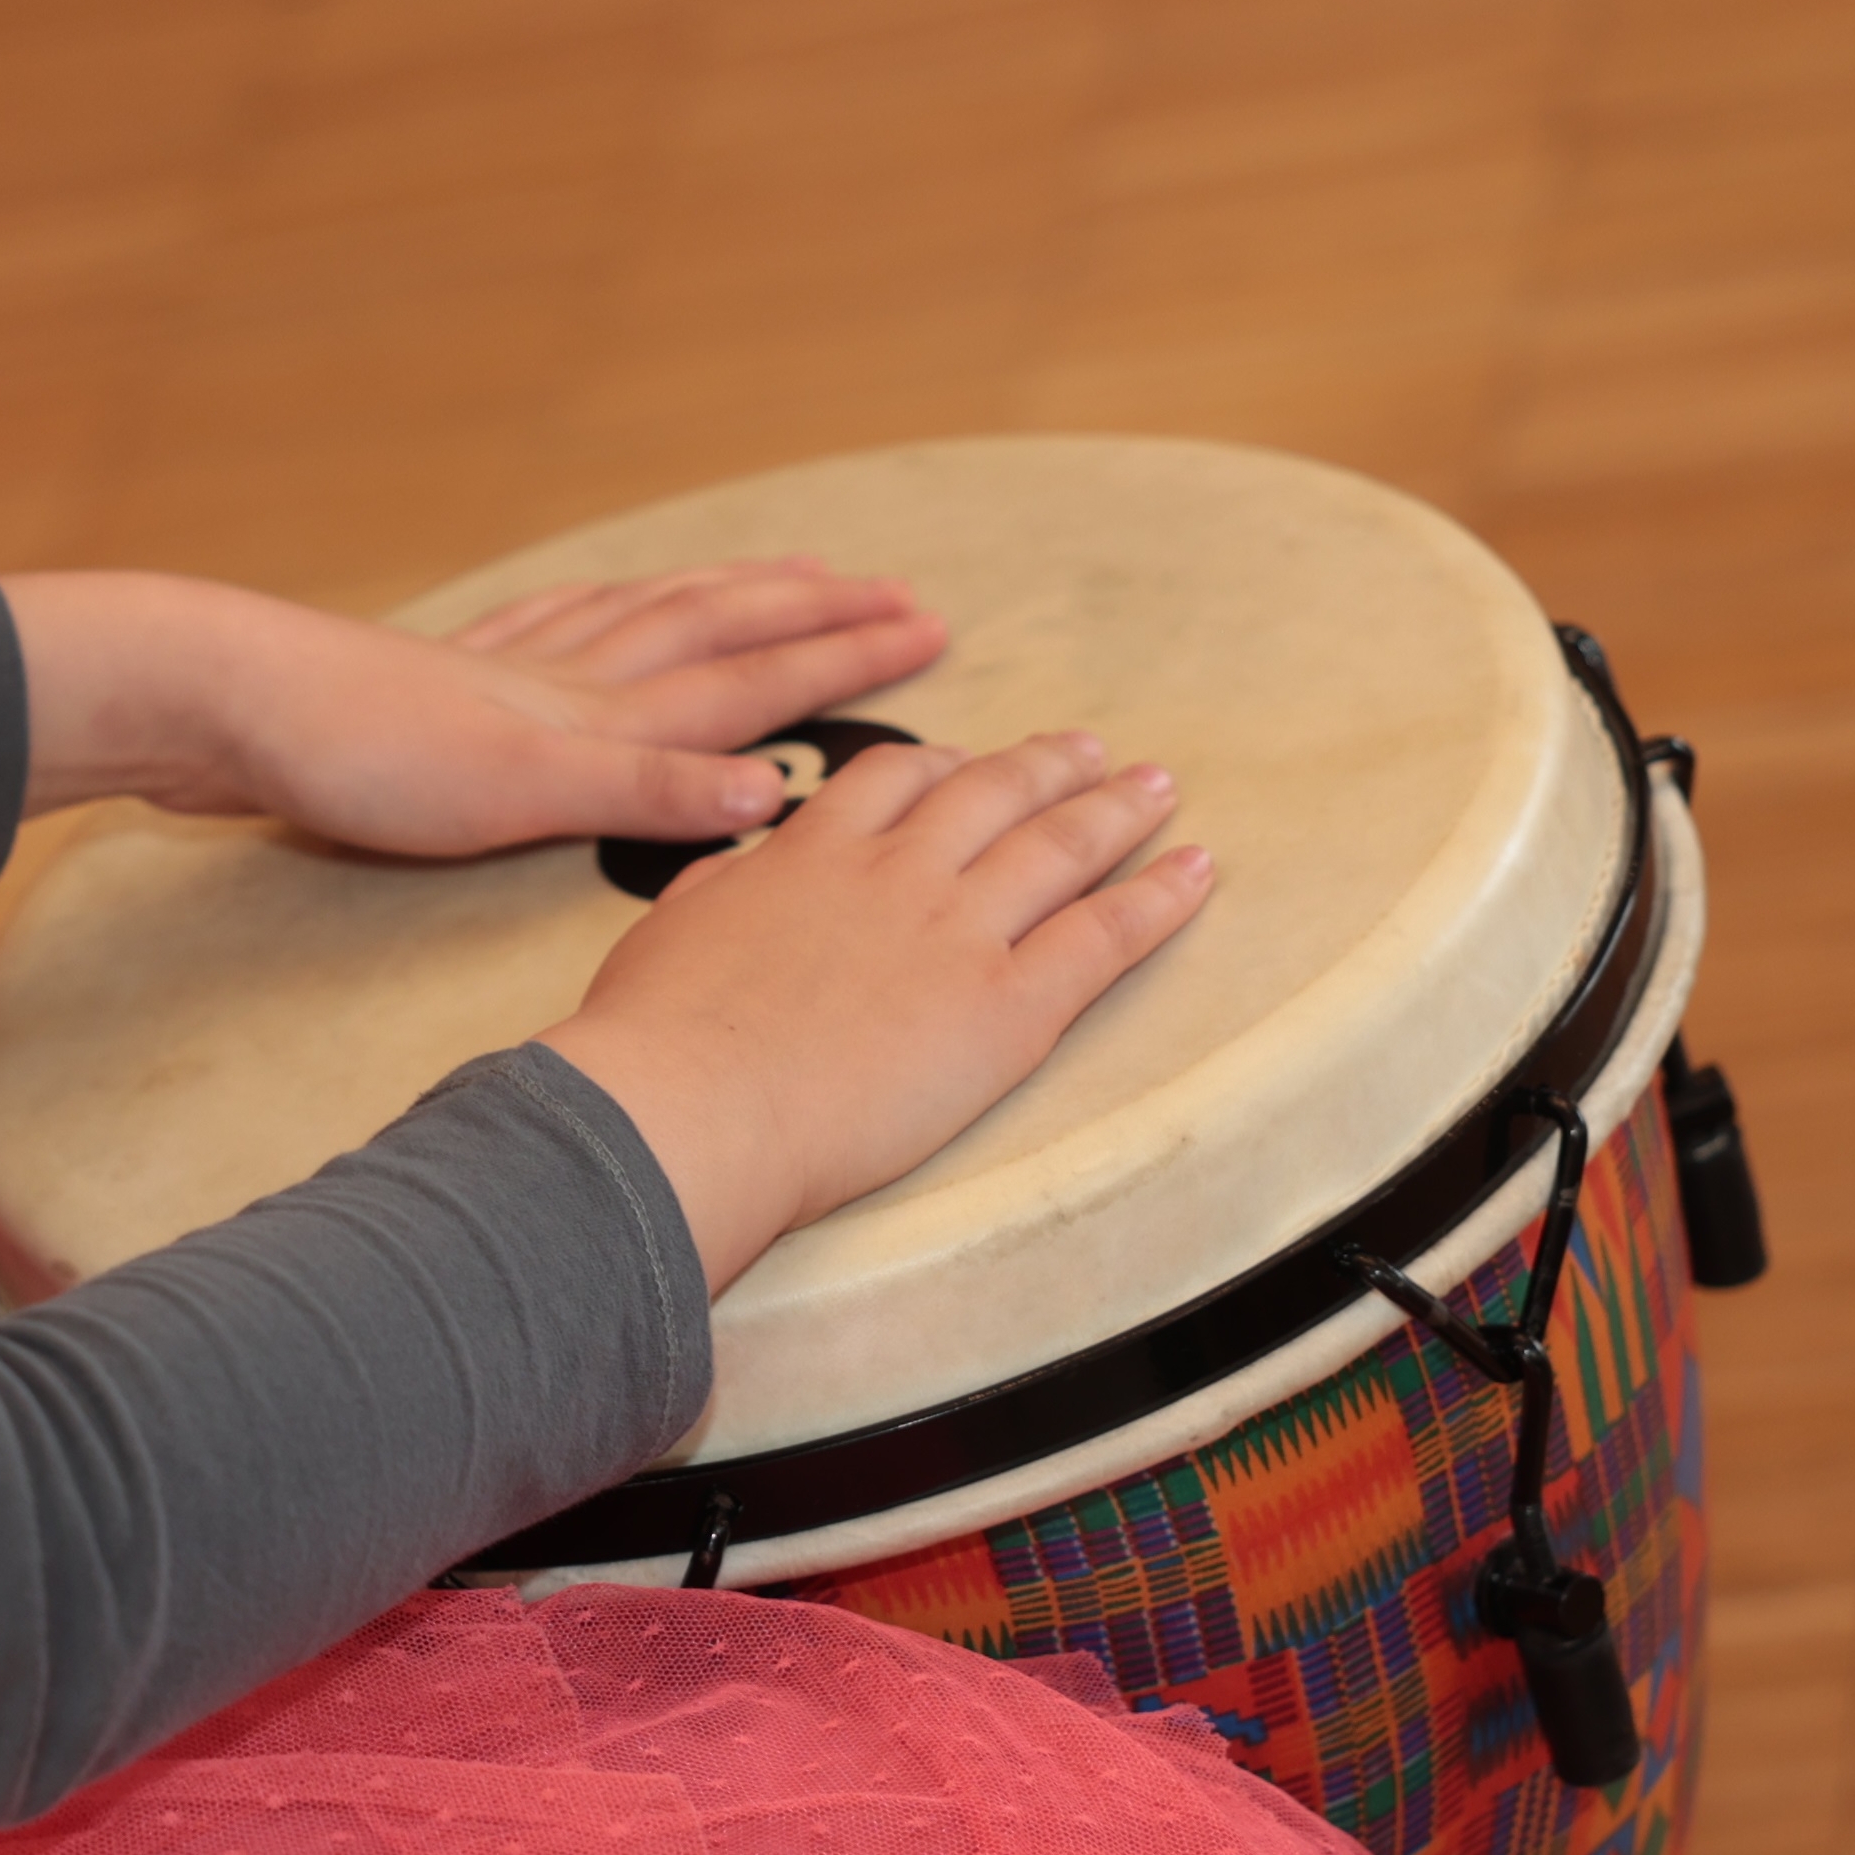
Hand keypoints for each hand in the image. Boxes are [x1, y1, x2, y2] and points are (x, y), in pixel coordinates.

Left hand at [6, 560, 948, 853]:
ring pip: (641, 618)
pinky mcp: (438, 675)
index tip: (929, 624)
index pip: (749, 679)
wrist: (221, 700)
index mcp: (596, 717)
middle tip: (892, 589)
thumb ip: (641, 797)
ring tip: (777, 574)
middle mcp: (564, 681)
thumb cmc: (356, 758)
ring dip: (721, 597)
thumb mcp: (512, 797)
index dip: (841, 654)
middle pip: (710, 628)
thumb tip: (776, 797)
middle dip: (807, 611)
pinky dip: (600, 608)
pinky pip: (552, 626)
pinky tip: (593, 603)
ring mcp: (500, 669)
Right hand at [537, 733, 1213, 1290]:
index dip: (943, 764)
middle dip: (1045, 767)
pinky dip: (1159, 899)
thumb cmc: (656, 1038)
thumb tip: (732, 876)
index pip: (893, 779)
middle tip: (1087, 751)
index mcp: (808, 854)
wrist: (696, 1103)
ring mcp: (957, 932)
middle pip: (990, 793)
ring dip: (1115, 810)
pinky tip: (1198, 871)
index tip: (970, 761)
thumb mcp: (665, 934)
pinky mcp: (1008, 1005)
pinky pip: (1104, 937)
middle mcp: (894, 873)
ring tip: (1156, 787)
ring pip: (1058, 847)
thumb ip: (714, 893)